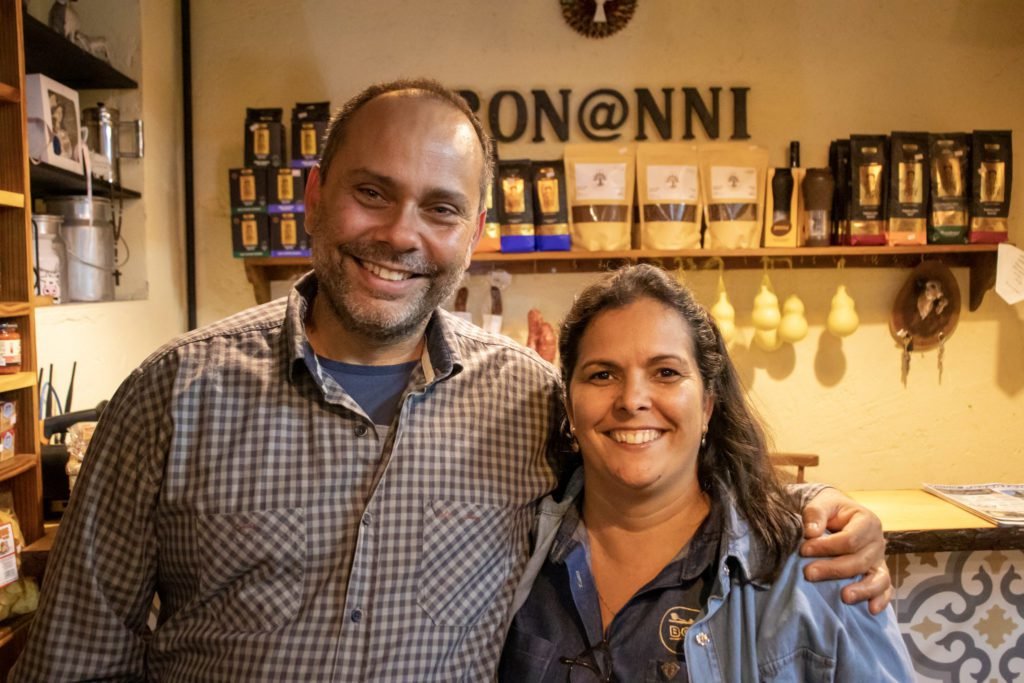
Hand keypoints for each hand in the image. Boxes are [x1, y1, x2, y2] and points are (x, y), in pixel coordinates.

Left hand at [799, 487, 891, 614]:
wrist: (838, 513)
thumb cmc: (829, 509)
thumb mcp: (821, 503)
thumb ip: (815, 513)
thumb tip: (811, 532)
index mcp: (867, 521)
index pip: (849, 539)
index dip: (827, 546)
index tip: (803, 550)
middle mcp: (877, 541)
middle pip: (860, 561)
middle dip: (834, 569)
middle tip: (808, 573)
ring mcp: (879, 559)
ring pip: (877, 578)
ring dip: (862, 589)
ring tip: (844, 597)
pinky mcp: (878, 573)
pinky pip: (885, 588)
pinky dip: (881, 599)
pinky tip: (872, 610)